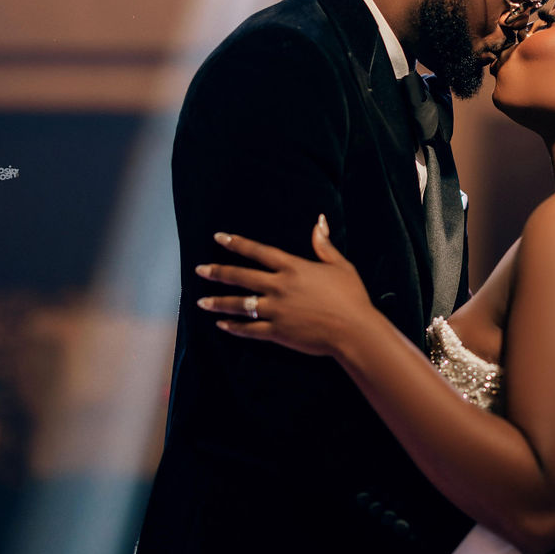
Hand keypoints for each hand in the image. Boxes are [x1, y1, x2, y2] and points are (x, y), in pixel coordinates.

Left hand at [194, 217, 370, 355]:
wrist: (355, 331)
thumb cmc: (352, 297)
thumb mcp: (341, 266)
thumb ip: (324, 245)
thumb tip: (319, 221)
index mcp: (293, 267)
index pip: (258, 251)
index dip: (237, 243)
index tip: (219, 237)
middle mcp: (280, 286)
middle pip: (241, 277)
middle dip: (218, 272)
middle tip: (199, 270)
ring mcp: (276, 310)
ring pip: (239, 304)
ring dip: (218, 302)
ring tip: (201, 301)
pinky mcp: (277, 332)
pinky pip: (249, 329)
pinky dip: (234, 327)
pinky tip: (221, 324)